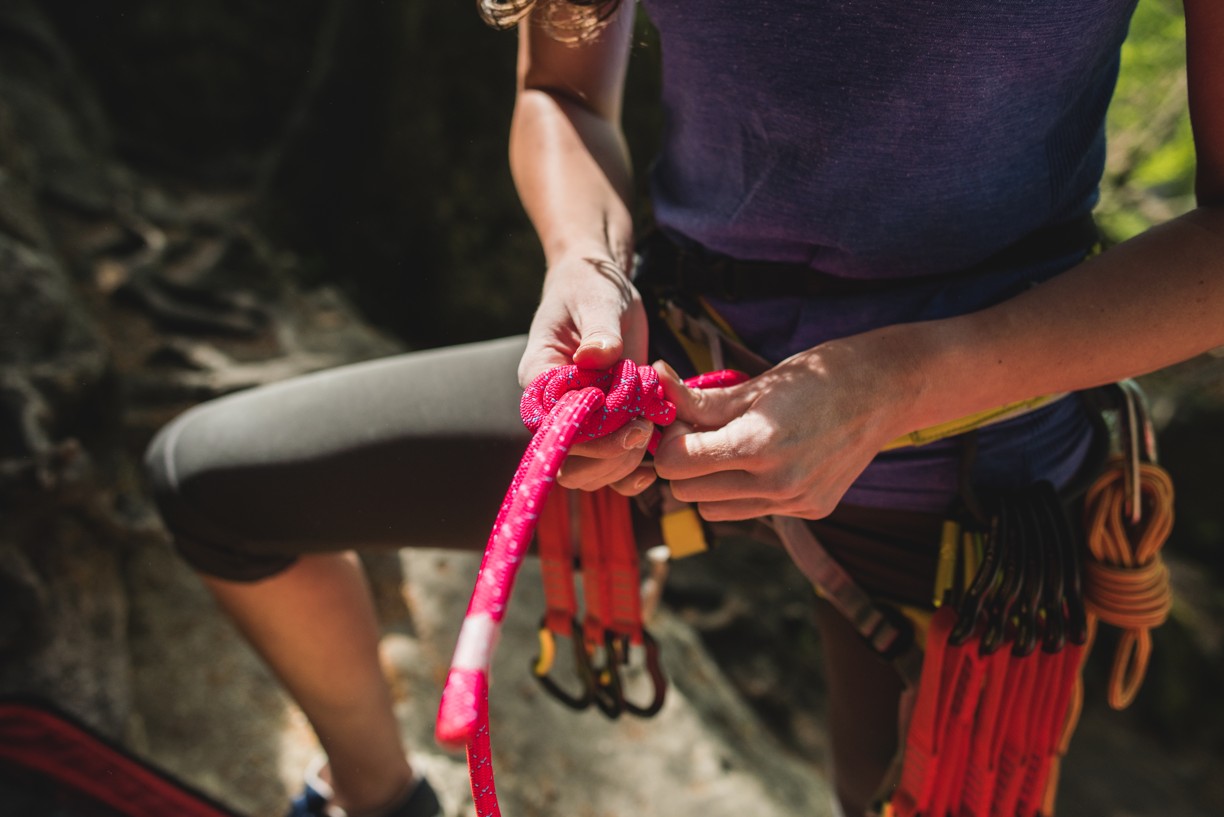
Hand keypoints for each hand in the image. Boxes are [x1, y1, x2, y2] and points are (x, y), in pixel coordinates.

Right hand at [518, 254, 655, 495]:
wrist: (600, 289)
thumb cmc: (590, 288)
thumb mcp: (597, 302)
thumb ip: (599, 331)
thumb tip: (596, 356)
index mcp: (540, 378)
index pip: (552, 424)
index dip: (588, 435)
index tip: (626, 422)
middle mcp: (554, 408)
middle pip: (569, 460)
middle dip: (609, 454)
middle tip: (644, 428)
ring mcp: (580, 422)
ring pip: (589, 472)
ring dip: (623, 463)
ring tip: (650, 429)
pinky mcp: (605, 426)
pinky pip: (610, 468)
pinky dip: (631, 474)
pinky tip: (652, 463)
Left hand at [652, 342, 908, 519]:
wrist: (886, 391)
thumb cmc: (816, 377)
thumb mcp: (753, 384)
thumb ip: (699, 398)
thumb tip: (655, 380)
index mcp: (758, 446)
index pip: (675, 465)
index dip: (669, 440)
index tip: (683, 418)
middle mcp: (777, 484)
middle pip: (687, 493)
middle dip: (684, 462)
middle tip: (702, 431)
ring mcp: (795, 503)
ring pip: (713, 510)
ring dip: (709, 482)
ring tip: (731, 446)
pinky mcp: (810, 511)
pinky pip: (751, 510)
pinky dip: (744, 490)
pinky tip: (766, 460)